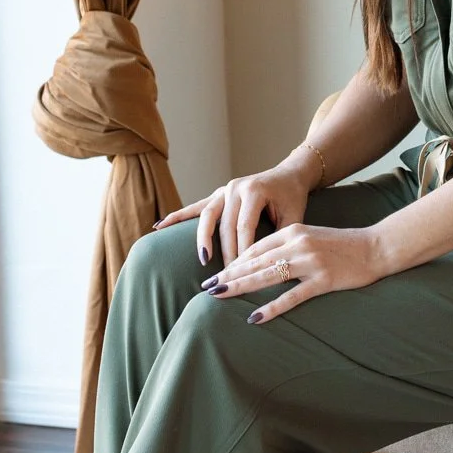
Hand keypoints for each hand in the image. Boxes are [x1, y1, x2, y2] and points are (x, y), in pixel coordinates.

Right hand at [152, 147, 321, 268]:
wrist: (289, 175)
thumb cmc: (293, 198)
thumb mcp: (294, 216)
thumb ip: (282, 236)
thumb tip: (272, 265)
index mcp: (254, 190)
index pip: (245, 225)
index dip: (243, 249)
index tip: (242, 272)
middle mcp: (235, 188)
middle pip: (225, 225)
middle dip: (225, 252)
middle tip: (227, 277)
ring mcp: (224, 189)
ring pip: (207, 216)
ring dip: (203, 239)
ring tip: (203, 260)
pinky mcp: (217, 194)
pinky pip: (195, 207)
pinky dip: (177, 217)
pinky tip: (158, 227)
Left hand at [200, 221, 389, 323]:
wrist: (377, 247)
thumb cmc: (342, 246)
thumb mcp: (311, 238)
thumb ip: (287, 246)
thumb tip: (261, 263)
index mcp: (293, 231)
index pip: (256, 248)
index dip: (234, 262)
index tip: (216, 273)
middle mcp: (298, 244)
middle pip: (255, 262)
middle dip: (229, 275)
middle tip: (206, 287)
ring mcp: (310, 262)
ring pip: (267, 276)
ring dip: (240, 287)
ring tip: (219, 297)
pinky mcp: (323, 281)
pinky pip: (292, 296)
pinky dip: (272, 307)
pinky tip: (255, 317)